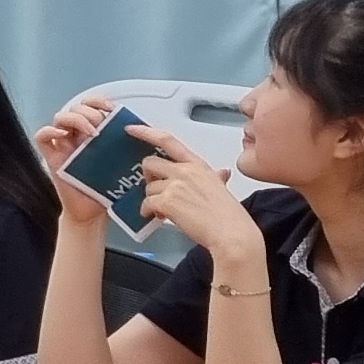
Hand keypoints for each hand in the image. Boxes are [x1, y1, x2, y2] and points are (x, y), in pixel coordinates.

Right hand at [32, 95, 117, 225]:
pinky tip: (63, 135)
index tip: (112, 108)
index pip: (90, 105)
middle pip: (76, 107)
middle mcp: (77, 136)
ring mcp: (63, 146)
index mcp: (93, 133)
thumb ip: (130, 147)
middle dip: (89, 111)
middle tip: (102, 124)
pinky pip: (42, 136)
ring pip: (60, 117)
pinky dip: (50, 131)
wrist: (94, 214)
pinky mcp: (51, 158)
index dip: (99, 100)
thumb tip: (149, 132)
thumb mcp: (123, 163)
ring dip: (75, 118)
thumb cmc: (108, 190)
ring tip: (90, 131)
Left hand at [131, 128, 261, 267]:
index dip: (146, 132)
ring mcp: (175, 185)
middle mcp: (185, 171)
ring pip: (148, 187)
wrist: (231, 234)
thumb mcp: (222, 188)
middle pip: (150, 163)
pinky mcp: (167, 201)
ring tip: (164, 210)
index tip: (132, 129)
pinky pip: (147, 203)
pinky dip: (148, 211)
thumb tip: (223, 173)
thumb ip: (216, 178)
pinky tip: (157, 216)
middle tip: (155, 189)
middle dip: (148, 177)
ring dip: (152, 199)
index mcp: (197, 165)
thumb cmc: (229, 215)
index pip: (168, 140)